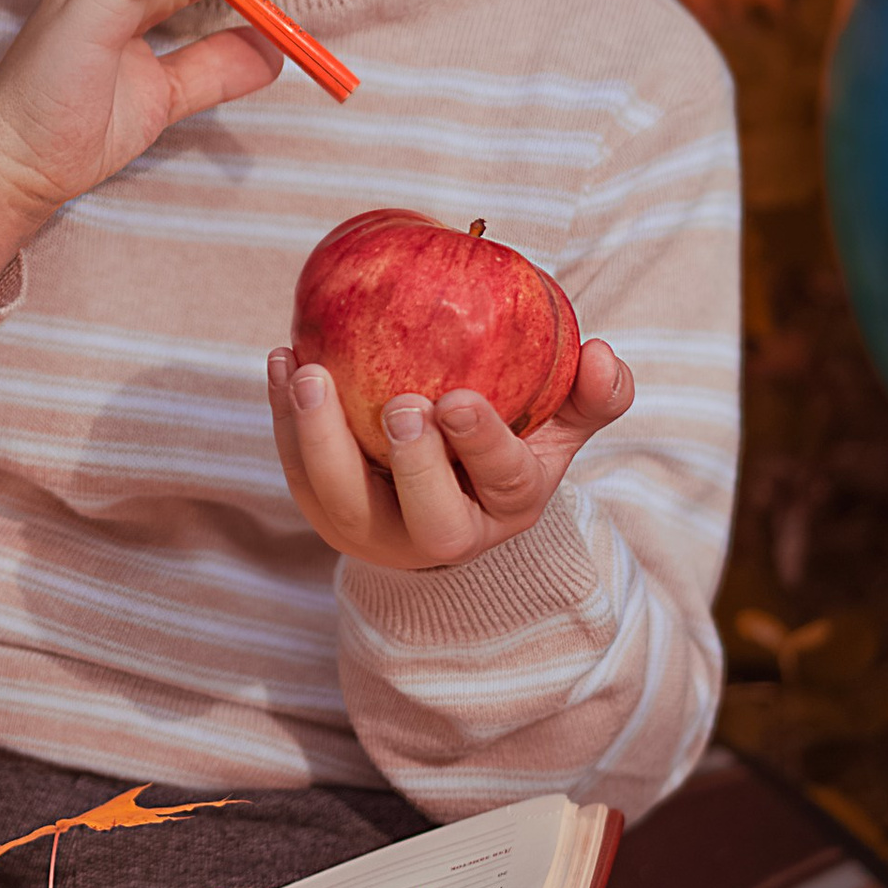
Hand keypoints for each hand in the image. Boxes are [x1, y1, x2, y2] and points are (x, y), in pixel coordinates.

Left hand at [267, 339, 635, 570]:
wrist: (446, 498)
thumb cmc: (508, 448)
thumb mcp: (558, 428)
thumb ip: (591, 394)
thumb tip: (603, 354)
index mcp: (507, 507)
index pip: (503, 481)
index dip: (482, 445)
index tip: (457, 400)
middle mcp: (442, 533)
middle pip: (428, 519)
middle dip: (414, 464)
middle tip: (400, 404)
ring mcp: (378, 529)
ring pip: (343, 501)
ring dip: (319, 438)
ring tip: (308, 371)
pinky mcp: (328, 513)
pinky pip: (299, 470)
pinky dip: (285, 419)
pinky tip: (284, 359)